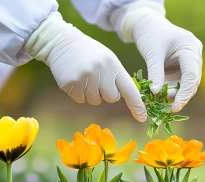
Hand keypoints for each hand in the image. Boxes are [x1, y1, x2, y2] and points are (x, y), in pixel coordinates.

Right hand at [24, 13, 146, 121]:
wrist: (62, 42)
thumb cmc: (90, 54)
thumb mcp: (108, 59)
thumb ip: (117, 77)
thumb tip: (130, 98)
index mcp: (114, 65)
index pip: (129, 89)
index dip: (137, 104)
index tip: (142, 117)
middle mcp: (101, 71)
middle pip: (111, 98)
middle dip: (106, 93)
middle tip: (97, 78)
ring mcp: (85, 78)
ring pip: (95, 101)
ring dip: (91, 93)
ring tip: (85, 76)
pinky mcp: (71, 83)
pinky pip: (80, 100)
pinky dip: (78, 93)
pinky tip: (75, 78)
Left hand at [120, 7, 202, 112]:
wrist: (147, 25)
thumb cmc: (150, 34)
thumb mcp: (152, 54)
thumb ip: (155, 73)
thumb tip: (156, 93)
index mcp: (190, 47)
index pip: (191, 75)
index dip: (185, 93)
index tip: (175, 107)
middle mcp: (194, 55)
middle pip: (192, 81)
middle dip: (179, 95)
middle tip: (166, 108)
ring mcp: (190, 61)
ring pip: (186, 84)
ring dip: (174, 94)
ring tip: (160, 102)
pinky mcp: (183, 66)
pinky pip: (180, 81)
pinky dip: (171, 90)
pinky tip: (161, 96)